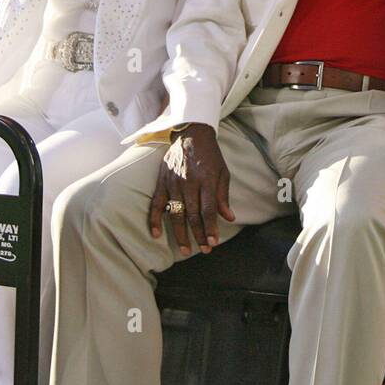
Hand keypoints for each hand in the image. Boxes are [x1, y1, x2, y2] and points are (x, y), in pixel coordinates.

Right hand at [148, 124, 233, 254]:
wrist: (191, 134)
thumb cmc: (210, 155)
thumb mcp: (222, 173)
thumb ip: (223, 196)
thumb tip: (229, 217)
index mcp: (206, 180)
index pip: (208, 210)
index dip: (210, 228)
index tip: (213, 242)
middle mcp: (188, 182)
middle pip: (192, 215)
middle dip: (198, 235)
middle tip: (204, 250)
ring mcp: (173, 182)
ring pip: (175, 213)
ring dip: (180, 233)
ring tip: (185, 250)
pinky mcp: (162, 181)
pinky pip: (156, 203)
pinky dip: (154, 219)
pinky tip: (156, 234)